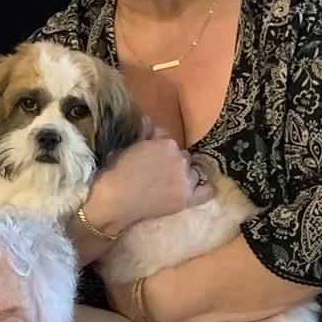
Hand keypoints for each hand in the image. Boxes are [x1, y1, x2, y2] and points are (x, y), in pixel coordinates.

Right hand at [86, 137, 212, 229]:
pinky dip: (203, 189)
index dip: (161, 150)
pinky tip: (196, 190)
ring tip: (169, 184)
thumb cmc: (116, 172)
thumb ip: (144, 134)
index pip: (171, 143)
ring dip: (184, 176)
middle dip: (173, 163)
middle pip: (184, 158)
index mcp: (167, 143)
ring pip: (193, 173)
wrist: (114, 199)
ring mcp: (185, 180)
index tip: (153, 158)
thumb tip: (148, 122)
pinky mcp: (186, 199)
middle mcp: (180, 159)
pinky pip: (206, 191)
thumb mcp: (128, 147)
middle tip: (159, 173)